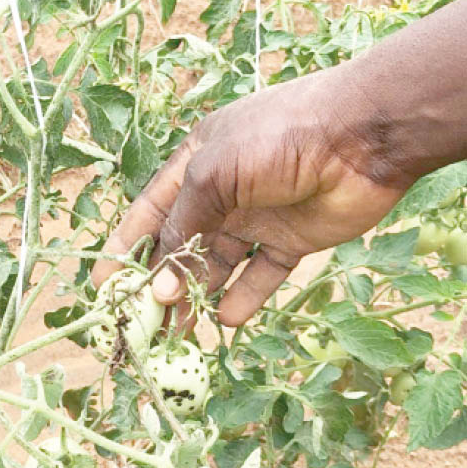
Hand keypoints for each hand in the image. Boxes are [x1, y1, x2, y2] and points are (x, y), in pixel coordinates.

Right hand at [92, 70, 413, 327]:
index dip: (126, 248)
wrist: (364, 134)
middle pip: (181, 245)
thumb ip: (183, 228)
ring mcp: (257, 217)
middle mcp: (222, 192)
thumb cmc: (278, 138)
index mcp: (195, 165)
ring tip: (179, 333)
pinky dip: (246, 296)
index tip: (103, 286)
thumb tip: (159, 287)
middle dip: (160, 283)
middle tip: (142, 323)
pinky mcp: (293, 239)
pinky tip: (228, 318)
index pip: (150, 213)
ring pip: (218, 265)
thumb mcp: (213, 175)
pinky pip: (262, 274)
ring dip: (197, 296)